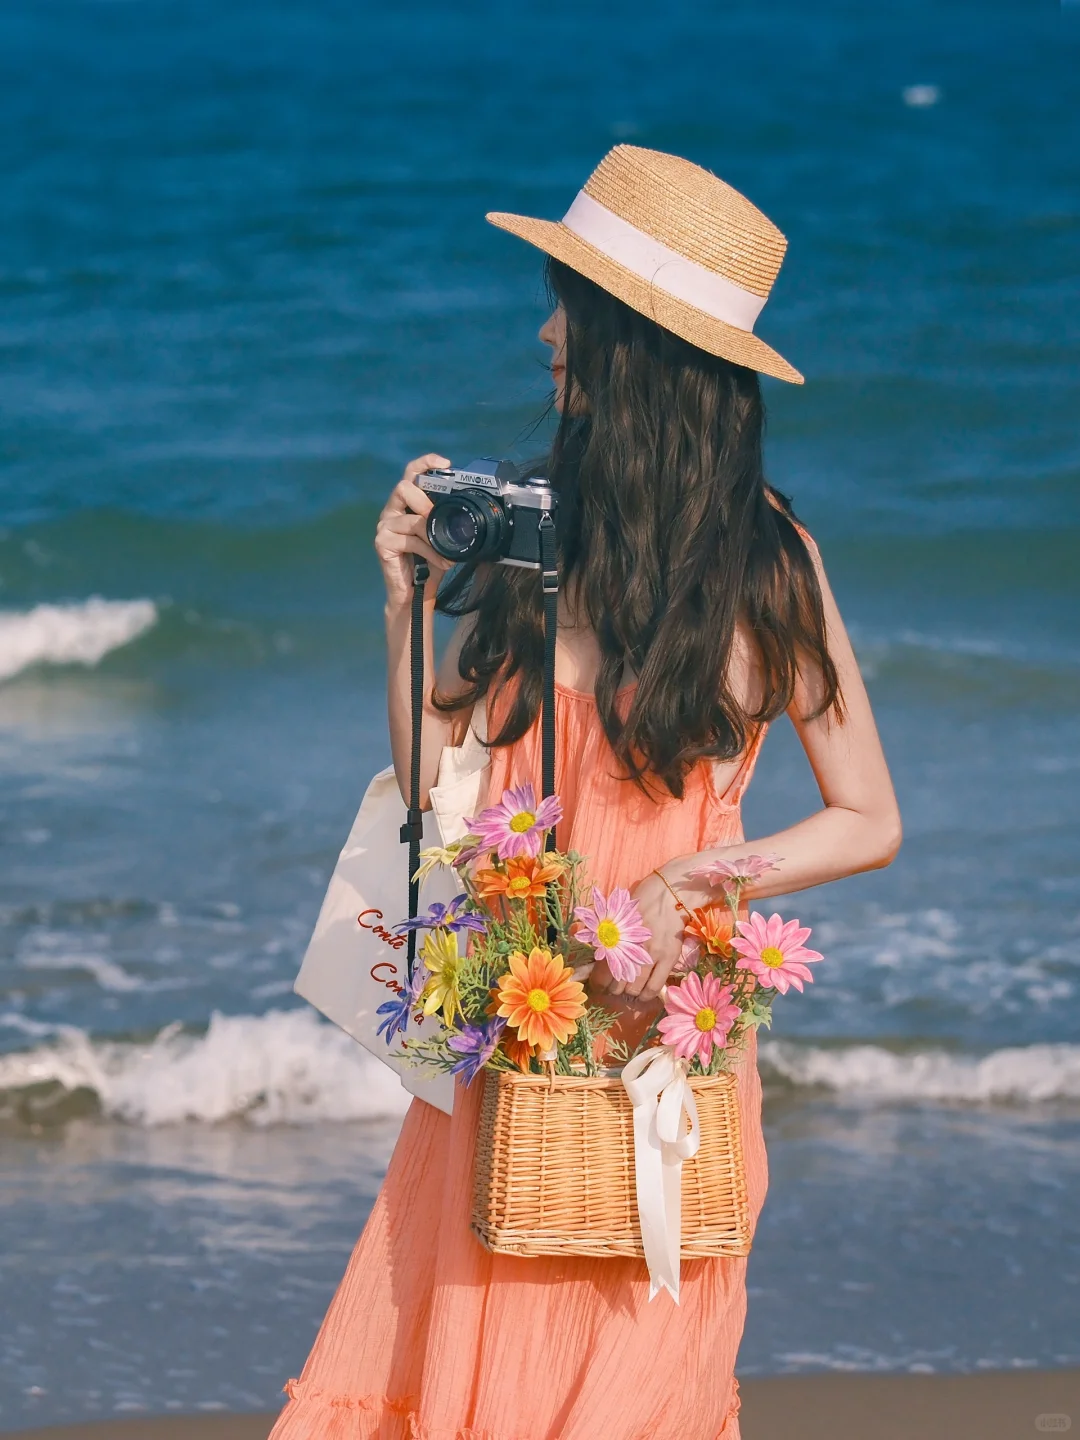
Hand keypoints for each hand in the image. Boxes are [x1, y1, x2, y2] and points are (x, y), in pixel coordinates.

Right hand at [375, 454, 457, 610]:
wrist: (415, 593)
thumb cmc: (429, 564)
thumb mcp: (442, 538)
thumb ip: (448, 521)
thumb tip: (472, 511)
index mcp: (406, 504)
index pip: (411, 475)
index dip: (425, 463)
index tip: (445, 463)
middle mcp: (392, 511)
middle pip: (403, 487)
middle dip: (425, 501)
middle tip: (439, 518)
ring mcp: (384, 526)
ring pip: (410, 518)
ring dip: (432, 534)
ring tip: (447, 551)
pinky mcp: (381, 543)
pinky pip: (409, 540)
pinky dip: (429, 551)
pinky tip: (440, 561)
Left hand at [590, 868, 688, 1001]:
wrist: (670, 893)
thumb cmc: (640, 900)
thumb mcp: (615, 914)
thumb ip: (601, 934)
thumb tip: (585, 951)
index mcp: (615, 937)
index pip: (601, 973)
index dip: (598, 984)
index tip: (599, 986)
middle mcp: (632, 948)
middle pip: (617, 984)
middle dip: (613, 989)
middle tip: (615, 986)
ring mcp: (652, 954)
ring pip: (634, 988)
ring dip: (629, 992)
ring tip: (629, 988)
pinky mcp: (669, 958)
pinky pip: (654, 987)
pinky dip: (646, 994)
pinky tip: (643, 993)